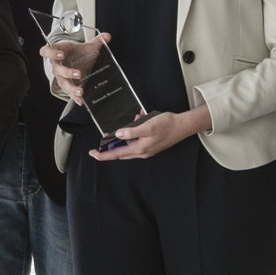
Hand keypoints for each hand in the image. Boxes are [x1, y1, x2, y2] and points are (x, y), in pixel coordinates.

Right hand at [40, 32, 111, 100]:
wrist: (76, 60)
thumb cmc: (77, 52)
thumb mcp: (86, 46)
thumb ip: (97, 41)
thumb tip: (107, 36)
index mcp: (57, 51)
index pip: (46, 51)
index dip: (52, 53)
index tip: (61, 54)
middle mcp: (56, 65)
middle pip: (57, 69)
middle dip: (67, 72)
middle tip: (78, 73)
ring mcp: (60, 76)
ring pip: (62, 82)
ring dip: (71, 88)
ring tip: (80, 91)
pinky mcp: (67, 84)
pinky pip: (68, 92)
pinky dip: (74, 97)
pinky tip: (81, 100)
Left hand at [88, 107, 208, 161]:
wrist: (182, 126)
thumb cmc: (167, 125)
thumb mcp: (147, 126)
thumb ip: (131, 132)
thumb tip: (117, 135)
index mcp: (139, 149)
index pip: (116, 154)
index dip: (103, 155)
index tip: (92, 153)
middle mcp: (142, 151)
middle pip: (120, 151)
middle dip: (111, 144)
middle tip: (103, 138)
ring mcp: (146, 149)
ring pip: (128, 144)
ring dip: (126, 134)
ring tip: (133, 120)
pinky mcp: (150, 144)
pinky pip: (136, 139)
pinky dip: (134, 131)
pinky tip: (139, 120)